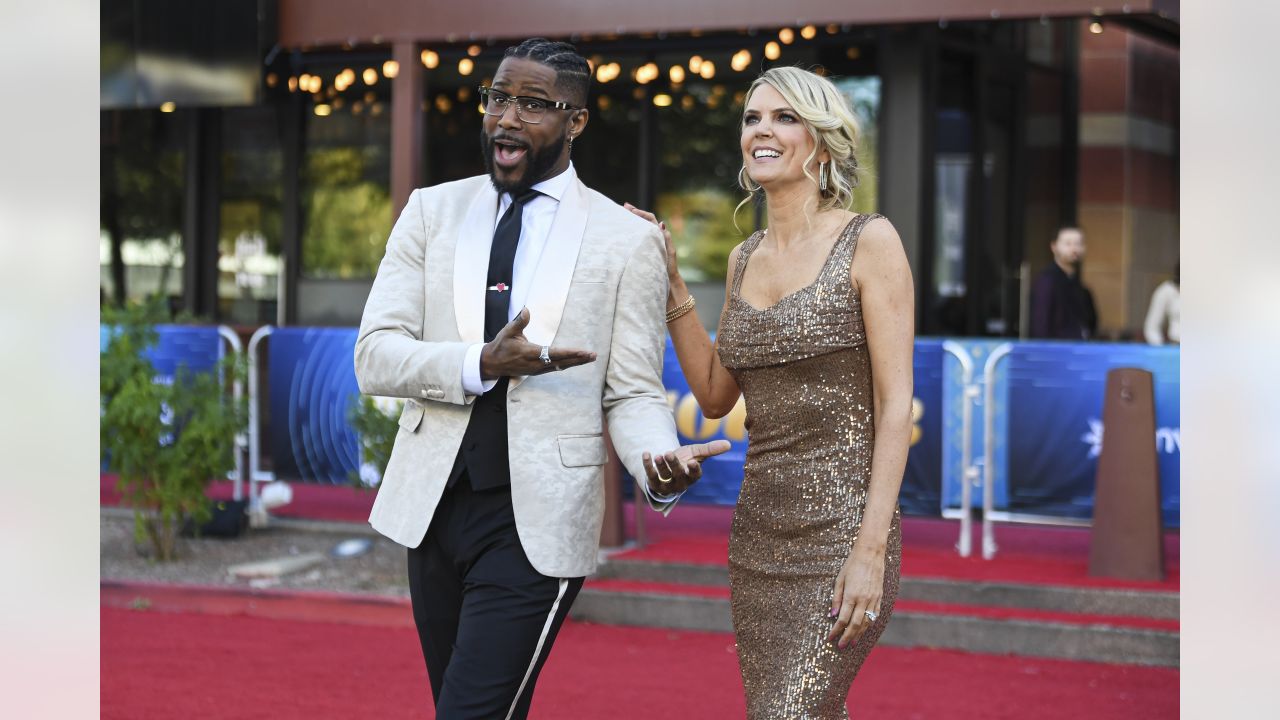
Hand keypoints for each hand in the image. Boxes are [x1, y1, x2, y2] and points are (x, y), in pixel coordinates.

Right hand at [479, 308, 596, 378]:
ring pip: (561, 366)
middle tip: (593, 355)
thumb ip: (519, 322)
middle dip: (578, 359)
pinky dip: (567, 364)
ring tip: (589, 358)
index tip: (583, 351)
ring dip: (575, 362)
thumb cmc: (501, 346)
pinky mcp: (538, 371)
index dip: (570, 353)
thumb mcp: (508, 332)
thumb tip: (526, 310)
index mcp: (530, 353)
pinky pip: (556, 368)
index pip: (555, 353)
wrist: (492, 364)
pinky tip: (576, 362)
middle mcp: (536, 364)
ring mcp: (538, 369)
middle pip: (562, 362)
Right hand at [623, 202, 681, 288]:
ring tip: (622, 215)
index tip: (630, 209)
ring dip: (632, 221)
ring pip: (640, 229)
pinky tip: (624, 231)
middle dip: (635, 213)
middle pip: (644, 221)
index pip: (650, 219)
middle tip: (624, 207)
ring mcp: (649, 244)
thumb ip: (666, 238)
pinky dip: (631, 232)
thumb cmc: (669, 267)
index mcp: (660, 235)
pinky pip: (637, 239)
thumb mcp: (669, 251)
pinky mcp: (644, 251)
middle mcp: (654, 237)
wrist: (667, 281)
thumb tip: (662, 223)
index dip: (641, 213)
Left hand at [641, 440, 730, 495]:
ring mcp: (667, 485)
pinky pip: (651, 476)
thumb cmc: (685, 459)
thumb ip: (710, 449)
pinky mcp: (654, 483)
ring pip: (664, 476)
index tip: (692, 462)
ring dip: (660, 465)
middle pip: (677, 474)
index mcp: (692, 476)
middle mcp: (680, 482)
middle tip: (668, 453)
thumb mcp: (697, 453)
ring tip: (658, 455)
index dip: (694, 469)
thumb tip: (729, 444)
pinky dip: (647, 465)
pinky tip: (646, 454)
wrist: (667, 465)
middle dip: (673, 464)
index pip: (695, 475)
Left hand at [827, 546, 885, 648]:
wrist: (871, 554)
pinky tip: (864, 630)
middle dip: (847, 637)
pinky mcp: (880, 597)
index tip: (830, 637)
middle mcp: (863, 600)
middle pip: (855, 625)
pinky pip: (875, 615)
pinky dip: (869, 625)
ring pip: (867, 623)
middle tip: (841, 646)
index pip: (842, 619)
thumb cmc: (852, 565)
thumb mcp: (839, 580)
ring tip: (853, 642)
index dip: (836, 630)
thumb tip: (832, 615)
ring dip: (859, 634)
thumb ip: (836, 599)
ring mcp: (873, 599)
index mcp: (852, 595)